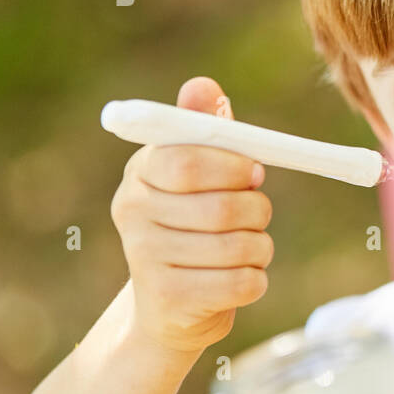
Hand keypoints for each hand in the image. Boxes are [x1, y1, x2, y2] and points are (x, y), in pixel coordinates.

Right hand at [110, 77, 273, 353]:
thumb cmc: (194, 223)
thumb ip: (204, 127)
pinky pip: (243, 282)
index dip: (233, 166)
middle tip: (257, 212)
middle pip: (222, 206)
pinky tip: (239, 278)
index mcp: (140, 174)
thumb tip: (202, 86)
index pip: (187, 160)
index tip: (253, 172)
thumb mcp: (198, 172)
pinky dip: (256, 278)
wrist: (169, 307)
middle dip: (257, 209)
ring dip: (260, 246)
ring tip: (248, 247)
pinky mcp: (170, 300)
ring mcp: (145, 260)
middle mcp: (133, 214)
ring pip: (239, 246)